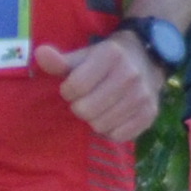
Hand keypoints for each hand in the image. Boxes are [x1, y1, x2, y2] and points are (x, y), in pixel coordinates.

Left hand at [35, 29, 164, 144]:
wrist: (147, 59)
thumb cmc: (106, 59)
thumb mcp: (83, 55)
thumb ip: (60, 61)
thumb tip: (40, 54)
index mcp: (111, 55)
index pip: (74, 87)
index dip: (68, 90)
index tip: (73, 87)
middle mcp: (130, 75)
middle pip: (86, 110)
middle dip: (80, 107)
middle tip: (87, 98)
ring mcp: (142, 96)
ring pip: (101, 125)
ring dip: (94, 120)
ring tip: (100, 106)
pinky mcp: (150, 114)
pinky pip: (119, 136)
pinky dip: (112, 130)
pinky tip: (113, 116)